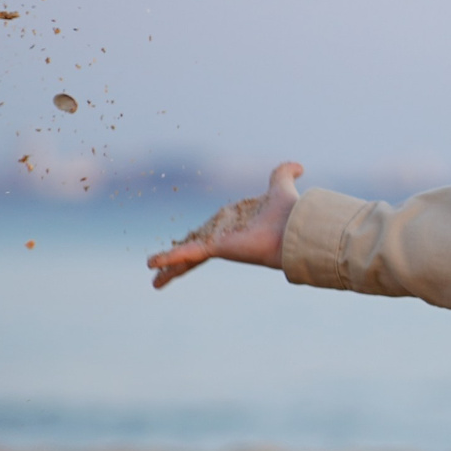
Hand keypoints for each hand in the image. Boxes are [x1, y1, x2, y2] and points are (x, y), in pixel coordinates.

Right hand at [146, 162, 303, 288]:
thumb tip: (299, 166)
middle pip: (193, 250)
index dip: (196, 239)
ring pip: (186, 258)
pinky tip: (151, 264)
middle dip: (177, 263)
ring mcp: (219, 245)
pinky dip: (168, 258)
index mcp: (233, 224)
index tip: (185, 244)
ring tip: (154, 284)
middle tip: (162, 274)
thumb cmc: (289, 212)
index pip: (209, 233)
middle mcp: (224, 237)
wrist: (295, 227)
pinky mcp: (216, 248)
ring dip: (169, 268)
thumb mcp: (280, 186)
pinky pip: (186, 253)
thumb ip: (284, 173)